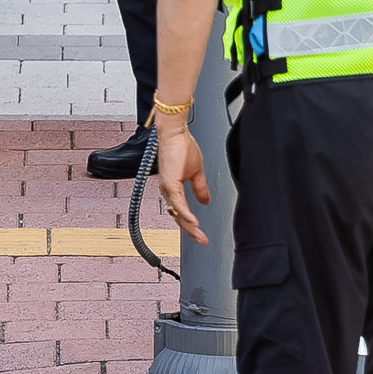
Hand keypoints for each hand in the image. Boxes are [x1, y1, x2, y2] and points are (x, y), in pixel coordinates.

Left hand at [153, 121, 210, 244]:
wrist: (176, 133)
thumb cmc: (182, 146)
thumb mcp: (196, 172)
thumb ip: (200, 188)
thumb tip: (205, 201)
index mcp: (173, 188)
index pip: (181, 212)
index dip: (191, 225)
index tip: (201, 235)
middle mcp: (167, 190)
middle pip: (178, 216)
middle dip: (191, 231)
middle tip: (202, 240)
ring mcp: (167, 187)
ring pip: (177, 212)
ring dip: (188, 226)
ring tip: (199, 235)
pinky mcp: (169, 182)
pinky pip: (177, 202)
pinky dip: (186, 213)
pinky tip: (194, 222)